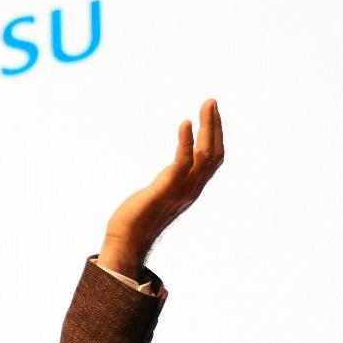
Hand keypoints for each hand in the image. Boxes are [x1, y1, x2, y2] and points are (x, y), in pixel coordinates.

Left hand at [99, 98, 224, 274]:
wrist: (126, 241)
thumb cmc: (137, 219)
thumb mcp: (160, 195)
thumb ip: (169, 183)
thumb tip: (170, 174)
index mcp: (191, 188)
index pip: (213, 160)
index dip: (216, 136)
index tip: (211, 113)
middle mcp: (192, 188)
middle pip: (215, 154)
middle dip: (215, 126)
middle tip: (211, 102)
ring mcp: (182, 190)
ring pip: (205, 155)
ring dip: (208, 127)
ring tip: (206, 106)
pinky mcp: (166, 189)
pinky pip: (182, 162)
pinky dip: (186, 141)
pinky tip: (185, 124)